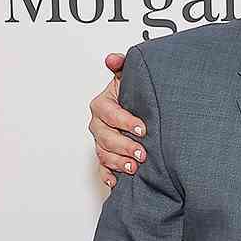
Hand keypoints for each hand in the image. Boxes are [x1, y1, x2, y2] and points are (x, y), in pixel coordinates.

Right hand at [90, 51, 143, 189]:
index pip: (110, 113)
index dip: (125, 121)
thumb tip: (112, 59)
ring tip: (134, 168)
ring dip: (118, 162)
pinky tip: (115, 182)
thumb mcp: (128, 77)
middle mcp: (98, 123)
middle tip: (142, 153)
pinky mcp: (105, 155)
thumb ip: (122, 66)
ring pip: (103, 153)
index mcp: (102, 104)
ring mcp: (101, 140)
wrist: (137, 109)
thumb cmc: (132, 93)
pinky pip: (102, 168)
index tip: (142, 128)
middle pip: (105, 137)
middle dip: (124, 146)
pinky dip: (108, 176)